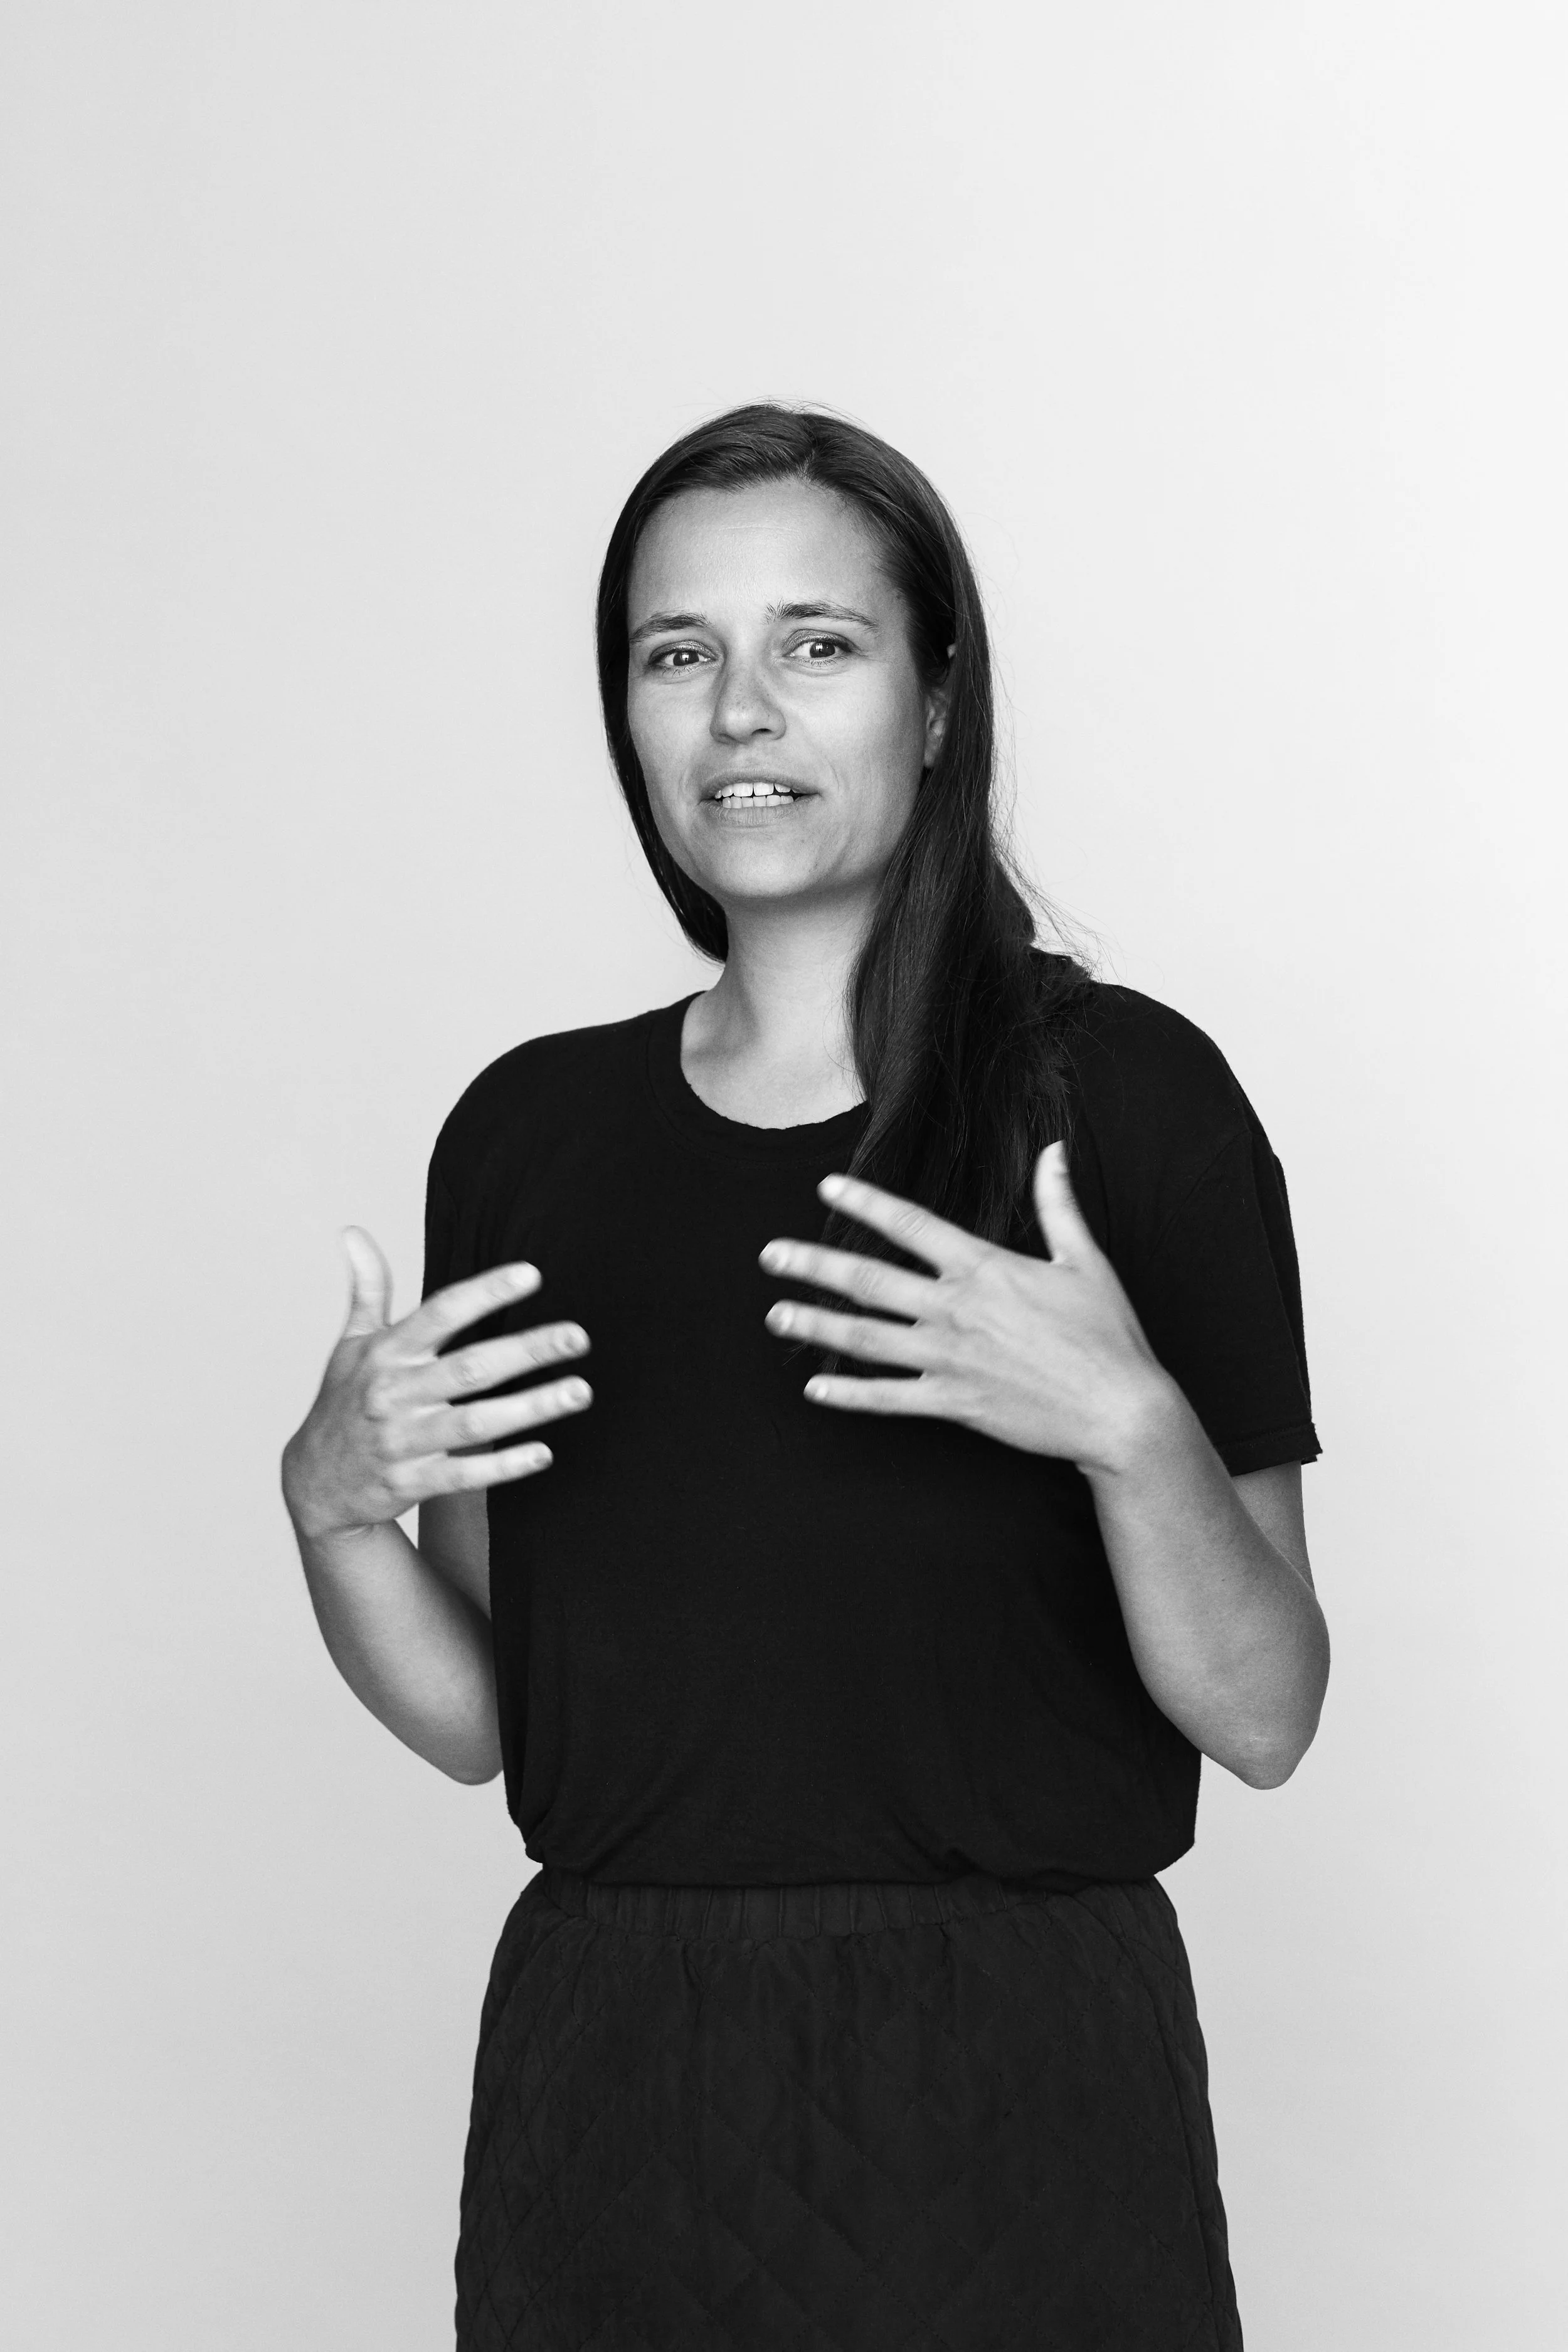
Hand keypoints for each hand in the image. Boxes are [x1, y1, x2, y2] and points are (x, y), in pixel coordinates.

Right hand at [281, 1229, 591, 1540]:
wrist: (314, 1483)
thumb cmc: (342, 1403)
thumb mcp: (349, 1345)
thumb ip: (365, 1290)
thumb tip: (353, 1233)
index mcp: (385, 1354)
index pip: (440, 1313)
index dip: (485, 1292)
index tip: (532, 1274)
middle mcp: (393, 1394)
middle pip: (470, 1367)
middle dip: (527, 1350)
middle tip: (579, 1336)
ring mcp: (401, 1441)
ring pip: (474, 1422)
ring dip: (530, 1408)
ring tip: (579, 1391)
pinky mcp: (410, 1483)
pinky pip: (463, 1474)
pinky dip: (502, 1466)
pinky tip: (544, 1453)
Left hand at [758, 1143, 1172, 1474]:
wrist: (1121, 1412)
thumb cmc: (1108, 1336)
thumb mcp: (1086, 1261)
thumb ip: (1058, 1204)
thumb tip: (1055, 1149)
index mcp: (986, 1269)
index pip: (911, 1226)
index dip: (865, 1203)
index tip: (826, 1187)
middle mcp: (957, 1309)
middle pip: (869, 1280)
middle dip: (814, 1266)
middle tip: (770, 1256)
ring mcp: (951, 1359)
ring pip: (866, 1339)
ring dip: (816, 1326)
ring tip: (775, 1315)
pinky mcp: (954, 1404)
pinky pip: (889, 1399)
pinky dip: (848, 1395)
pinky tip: (814, 1390)